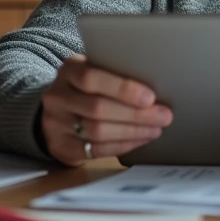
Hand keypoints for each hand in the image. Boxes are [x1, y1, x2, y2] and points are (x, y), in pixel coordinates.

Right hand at [40, 54, 172, 165]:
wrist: (56, 113)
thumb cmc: (86, 89)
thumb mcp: (93, 72)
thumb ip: (114, 75)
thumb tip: (155, 86)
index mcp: (68, 70)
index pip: (91, 78)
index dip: (122, 89)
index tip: (150, 97)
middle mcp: (57, 96)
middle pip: (98, 108)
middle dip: (136, 114)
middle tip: (163, 116)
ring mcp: (55, 124)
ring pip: (98, 131)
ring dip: (133, 131)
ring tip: (156, 129)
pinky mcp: (61, 147)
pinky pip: (96, 150)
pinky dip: (122, 145)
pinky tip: (140, 140)